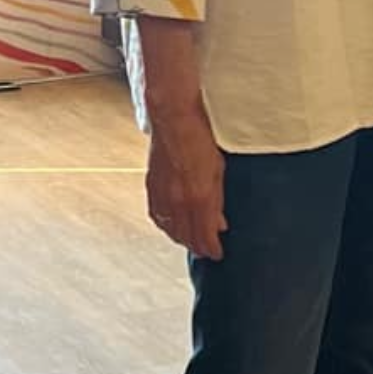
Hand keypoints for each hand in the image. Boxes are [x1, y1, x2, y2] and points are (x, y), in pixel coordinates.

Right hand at [146, 105, 226, 258]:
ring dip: (182, 239)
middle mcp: (178, 201)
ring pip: (171, 229)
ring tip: (191, 243)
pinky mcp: (152, 187)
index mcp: (199, 198)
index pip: (205, 236)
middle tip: (207, 252)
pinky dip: (166, 226)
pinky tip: (171, 227)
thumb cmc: (201, 139)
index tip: (218, 254)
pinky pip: (158, 217)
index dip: (212, 249)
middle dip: (198, 247)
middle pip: (187, 237)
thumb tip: (220, 223)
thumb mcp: (219, 171)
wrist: (173, 119)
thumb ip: (218, 201)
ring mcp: (163, 196)